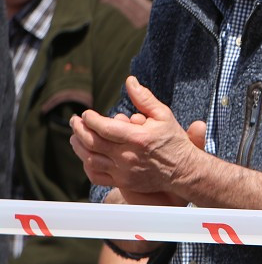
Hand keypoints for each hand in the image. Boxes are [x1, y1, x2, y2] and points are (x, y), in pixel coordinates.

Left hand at [70, 76, 206, 200]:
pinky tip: (87, 155)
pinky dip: (87, 165)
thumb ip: (144, 98)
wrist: (184, 170)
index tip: (87, 113)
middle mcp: (128, 155)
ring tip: (76, 136)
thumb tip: (130, 81)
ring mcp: (124, 171)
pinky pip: (96, 175)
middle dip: (79, 129)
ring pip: (90, 159)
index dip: (90, 119)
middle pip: (92, 142)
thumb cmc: (174, 141)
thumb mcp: (164, 115)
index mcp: (138, 137)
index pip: (104, 127)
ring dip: (78, 146)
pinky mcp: (123, 182)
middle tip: (75, 121)